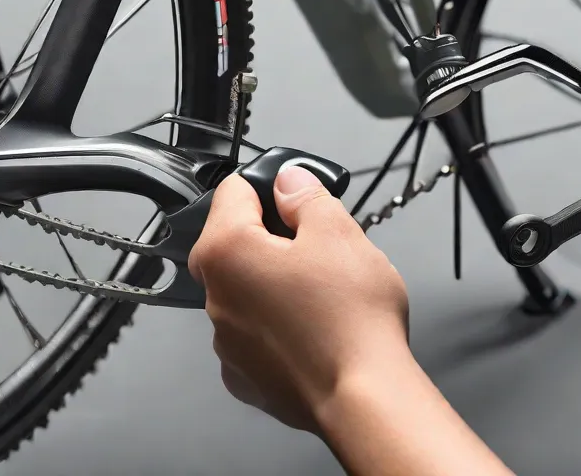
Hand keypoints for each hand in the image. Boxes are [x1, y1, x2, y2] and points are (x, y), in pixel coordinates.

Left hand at [188, 166, 410, 433]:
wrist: (365, 397)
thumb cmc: (350, 318)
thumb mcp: (338, 231)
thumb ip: (306, 196)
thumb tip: (290, 182)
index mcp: (227, 252)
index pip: (233, 191)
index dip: (270, 184)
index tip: (296, 193)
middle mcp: (215, 298)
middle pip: (236, 243)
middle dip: (273, 235)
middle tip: (320, 243)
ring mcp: (227, 343)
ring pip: (247, 290)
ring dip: (275, 282)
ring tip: (325, 290)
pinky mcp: (246, 376)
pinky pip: (256, 334)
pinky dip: (278, 325)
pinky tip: (315, 327)